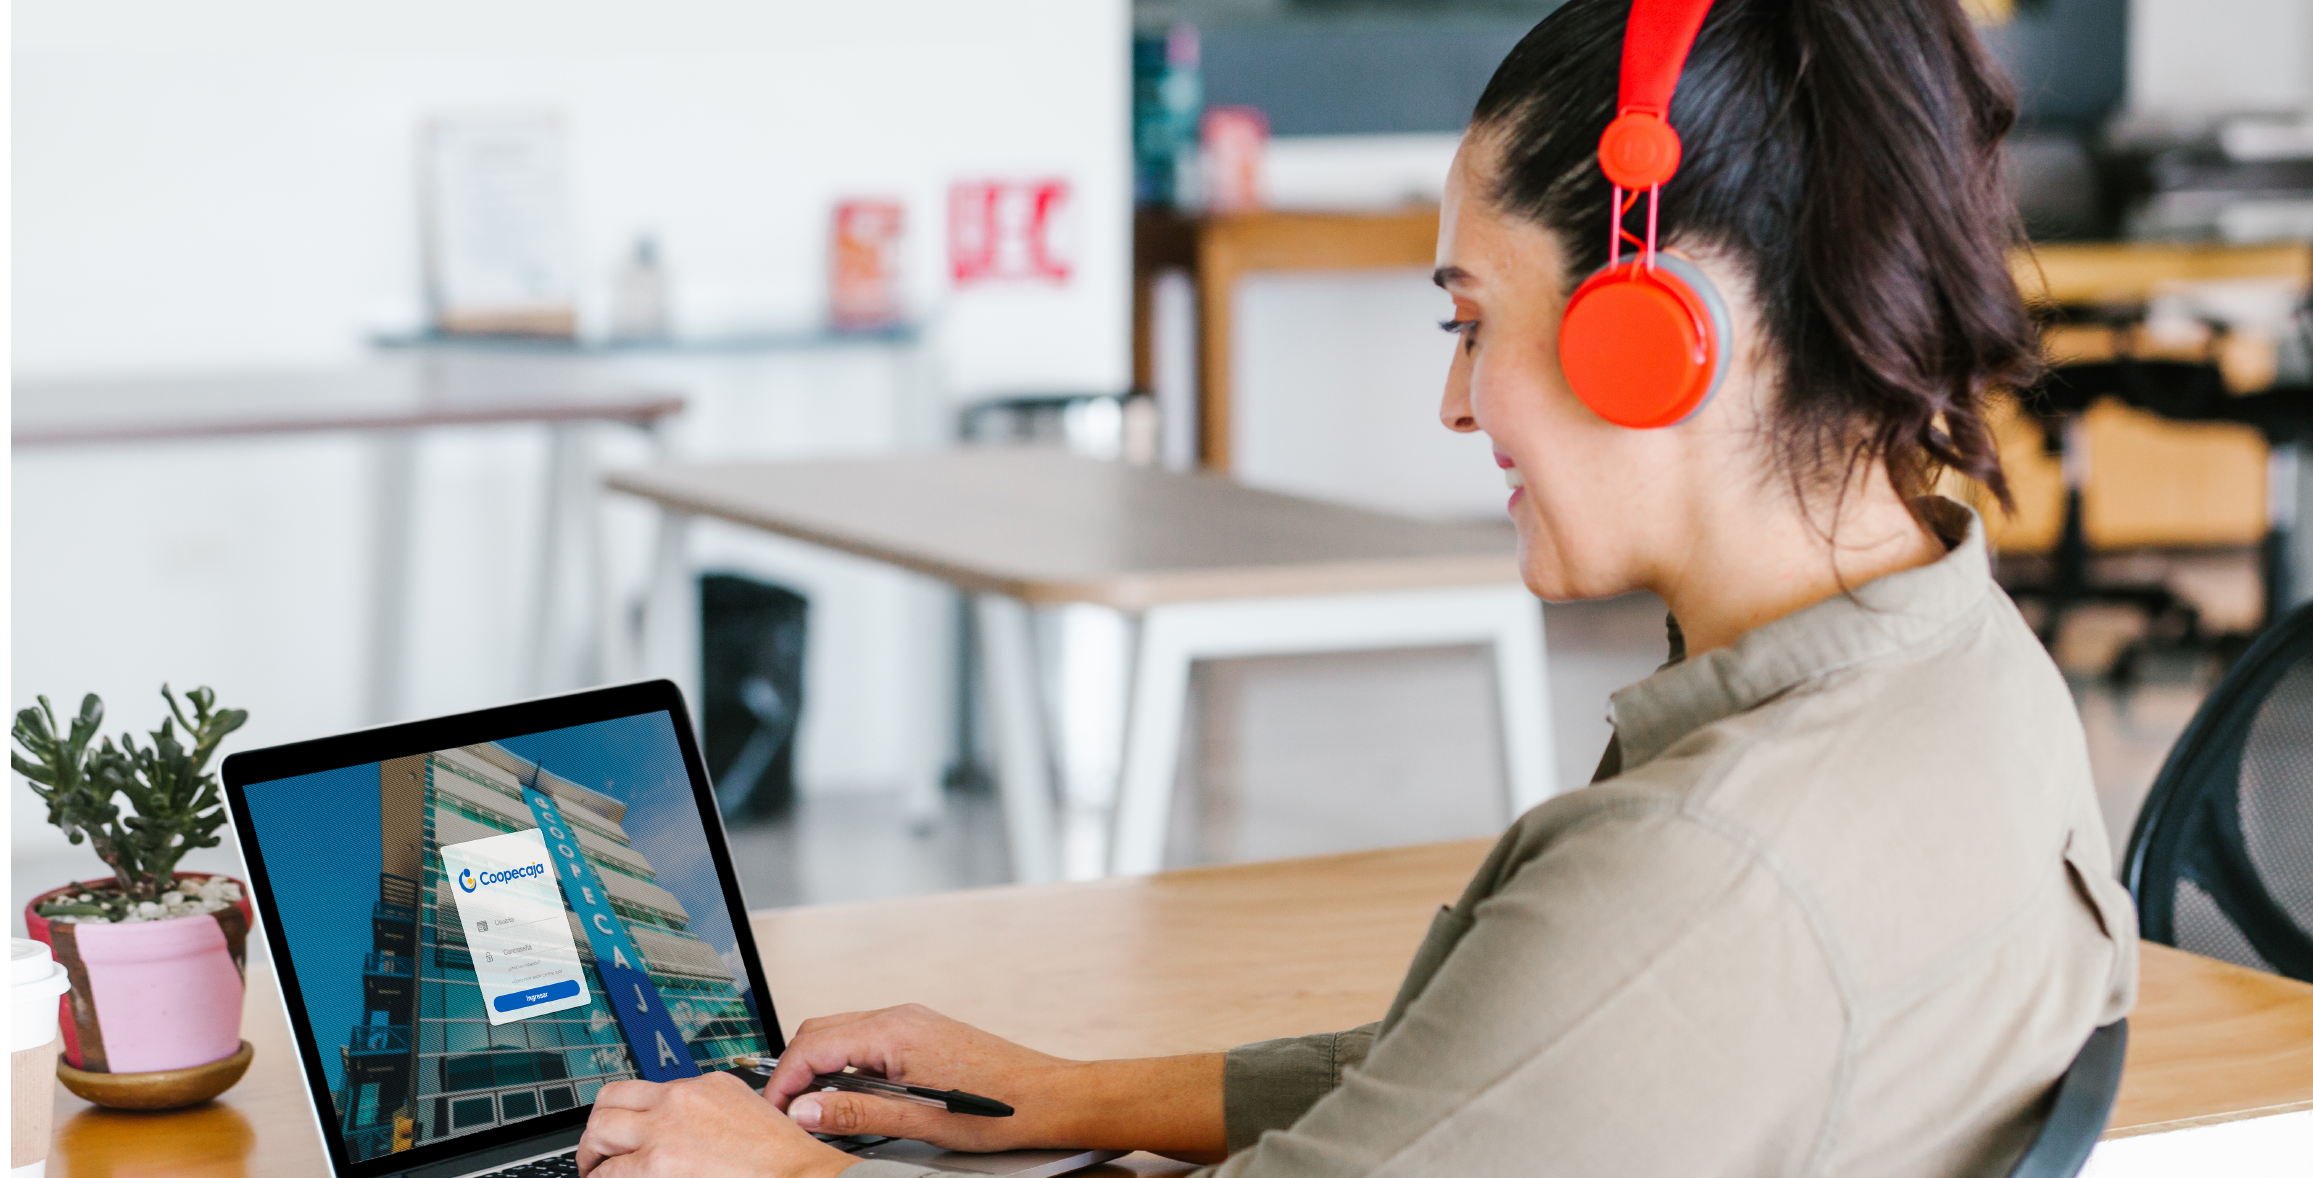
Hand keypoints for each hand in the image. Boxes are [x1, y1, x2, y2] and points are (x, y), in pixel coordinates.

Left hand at [576, 1070, 852, 1177]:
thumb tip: (688, 1133)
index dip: (631, 1112)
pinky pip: (610, 1173)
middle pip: (612, 1099)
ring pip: (600, 1131)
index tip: (629, 1128)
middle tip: (599, 1150)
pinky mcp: (655, 1165)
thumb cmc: (785, 1161)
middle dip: (599, 1127)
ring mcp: (664, 1132)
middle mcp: (680, 1101)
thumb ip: (711, 1114)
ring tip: (595, 1171)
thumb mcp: (748, 1114)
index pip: (650, 1089)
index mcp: (707, 1086)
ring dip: (592, 1154)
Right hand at [764, 1004, 1081, 1151]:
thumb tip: (805, 1110)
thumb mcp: (920, 1122)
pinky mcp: (922, 1033)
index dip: (785, 1080)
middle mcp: (901, 1017)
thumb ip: (856, 1113)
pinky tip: (851, 1094)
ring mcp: (913, 1021)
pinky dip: (845, 1063)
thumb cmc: (1000, 1108)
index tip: (774, 1111)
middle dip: (795, 1070)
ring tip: (815, 1108)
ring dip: (820, 1066)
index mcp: (895, 1032)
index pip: (814, 1045)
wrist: (1049, 1096)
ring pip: (843, 1033)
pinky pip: (867, 1039)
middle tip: (787, 1112)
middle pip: (821, 1031)